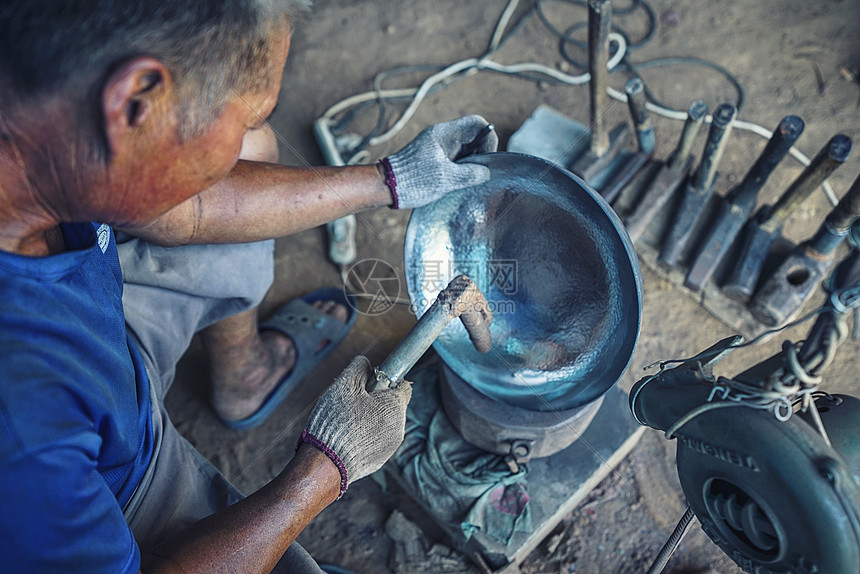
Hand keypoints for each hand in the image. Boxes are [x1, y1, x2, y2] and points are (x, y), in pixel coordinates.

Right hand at [300, 356, 411, 497]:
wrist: (326, 464)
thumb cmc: (336, 421)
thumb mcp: (345, 384)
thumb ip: (359, 367)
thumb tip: (366, 363)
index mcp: (395, 406)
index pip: (403, 385)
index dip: (386, 380)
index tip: (369, 383)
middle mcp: (399, 427)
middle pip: (392, 405)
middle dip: (375, 401)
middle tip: (351, 403)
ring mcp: (390, 447)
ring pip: (383, 423)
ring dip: (369, 418)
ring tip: (345, 422)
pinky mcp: (379, 461)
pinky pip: (375, 441)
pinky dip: (364, 436)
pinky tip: (346, 437)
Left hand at [381, 115, 498, 208]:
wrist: (385, 185)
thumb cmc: (413, 180)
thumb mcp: (446, 179)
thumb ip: (470, 174)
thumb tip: (485, 172)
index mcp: (444, 133)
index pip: (477, 123)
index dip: (488, 139)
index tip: (485, 159)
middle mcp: (441, 135)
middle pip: (472, 135)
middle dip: (480, 153)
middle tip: (476, 172)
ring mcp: (436, 145)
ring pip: (464, 147)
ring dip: (470, 162)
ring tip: (465, 178)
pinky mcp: (432, 156)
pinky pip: (454, 156)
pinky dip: (460, 166)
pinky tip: (456, 180)